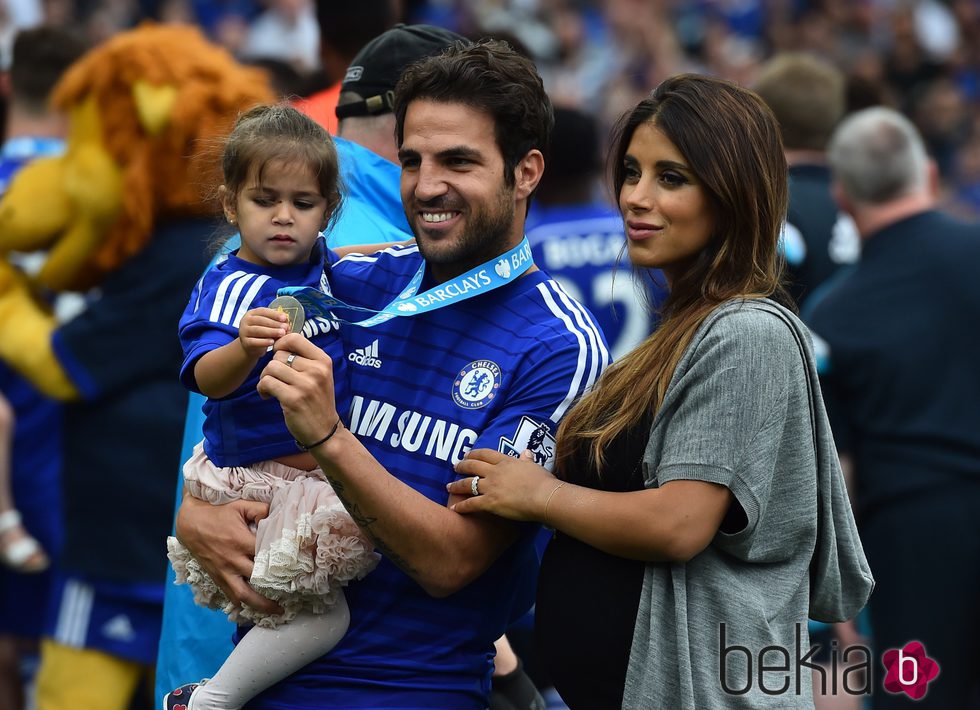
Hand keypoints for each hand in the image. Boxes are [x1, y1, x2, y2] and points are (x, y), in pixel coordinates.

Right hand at [174, 494, 281, 614]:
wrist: (189, 523)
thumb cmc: (217, 513)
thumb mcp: (240, 506)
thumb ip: (261, 510)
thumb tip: (278, 517)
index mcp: (240, 541)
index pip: (266, 557)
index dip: (281, 563)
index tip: (296, 569)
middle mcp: (232, 560)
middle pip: (256, 580)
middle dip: (274, 590)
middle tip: (292, 595)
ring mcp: (223, 571)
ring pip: (242, 595)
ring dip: (259, 605)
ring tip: (275, 611)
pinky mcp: (216, 577)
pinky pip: (229, 595)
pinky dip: (242, 603)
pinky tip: (253, 608)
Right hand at [238, 307, 287, 358]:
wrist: (251, 347)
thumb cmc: (262, 333)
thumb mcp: (267, 324)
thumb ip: (275, 320)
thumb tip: (286, 319)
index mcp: (251, 313)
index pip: (263, 311)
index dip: (274, 314)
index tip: (285, 318)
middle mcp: (245, 321)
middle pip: (261, 320)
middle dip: (274, 323)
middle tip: (285, 327)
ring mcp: (243, 331)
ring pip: (258, 330)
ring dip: (271, 332)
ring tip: (282, 333)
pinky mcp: (245, 342)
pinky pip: (254, 342)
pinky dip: (264, 342)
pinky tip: (272, 342)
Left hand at [256, 332, 338, 447]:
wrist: (324, 430)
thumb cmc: (318, 400)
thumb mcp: (320, 375)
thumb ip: (304, 358)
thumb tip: (280, 342)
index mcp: (324, 361)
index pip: (295, 338)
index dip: (281, 344)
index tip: (278, 355)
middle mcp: (316, 370)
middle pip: (279, 355)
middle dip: (272, 366)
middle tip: (276, 379)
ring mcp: (305, 385)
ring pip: (271, 368)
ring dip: (265, 378)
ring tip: (270, 388)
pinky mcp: (292, 399)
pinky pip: (266, 383)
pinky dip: (262, 389)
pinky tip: (268, 396)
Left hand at [448, 448, 558, 521]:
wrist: (544, 496)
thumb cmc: (542, 481)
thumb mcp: (534, 466)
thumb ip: (527, 460)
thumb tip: (526, 452)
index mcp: (506, 461)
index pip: (486, 454)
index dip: (474, 454)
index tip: (467, 454)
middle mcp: (495, 472)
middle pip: (473, 466)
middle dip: (462, 465)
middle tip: (454, 466)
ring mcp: (491, 486)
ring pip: (468, 484)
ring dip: (456, 485)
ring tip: (448, 486)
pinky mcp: (490, 502)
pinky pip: (471, 504)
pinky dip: (461, 506)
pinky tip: (454, 508)